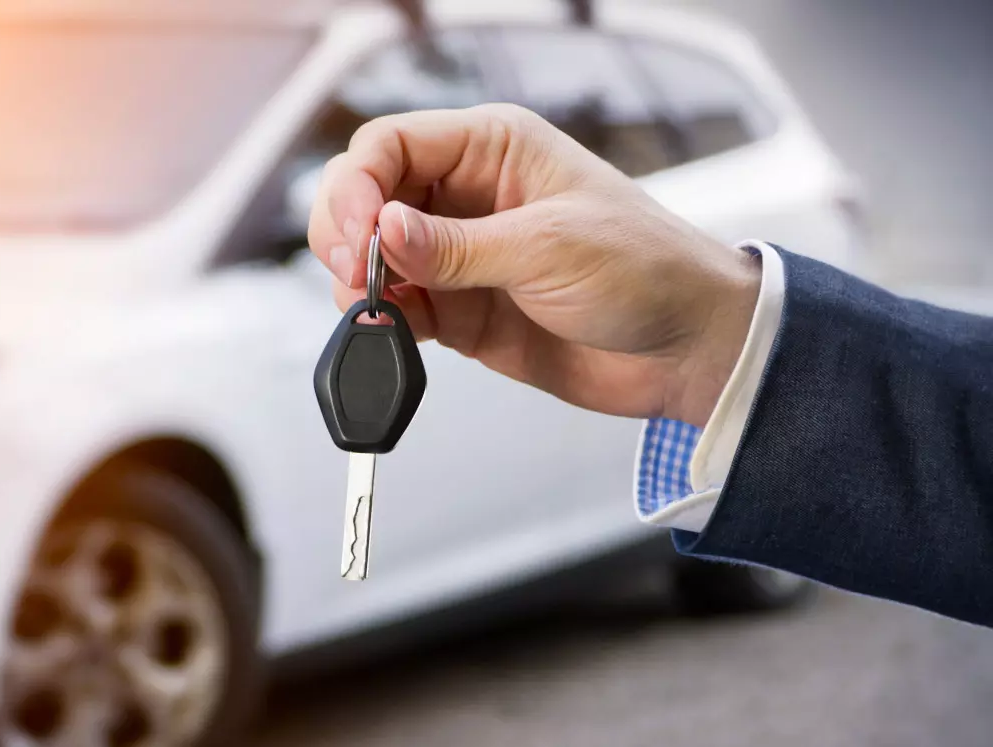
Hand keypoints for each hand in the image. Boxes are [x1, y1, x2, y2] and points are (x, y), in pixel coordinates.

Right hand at [307, 105, 759, 426]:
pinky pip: (398, 307)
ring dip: (357, 280)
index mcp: (493, 150)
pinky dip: (381, 320)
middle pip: (370, 195)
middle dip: (347, 229)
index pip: (392, 144)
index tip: (359, 231)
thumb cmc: (649, 270)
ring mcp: (461, 256)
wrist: (687, 349)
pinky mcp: (460, 309)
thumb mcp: (551, 247)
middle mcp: (467, 197)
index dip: (360, 183)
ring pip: (374, 254)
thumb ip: (457, 246)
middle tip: (356, 270)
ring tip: (373, 306)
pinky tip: (391, 331)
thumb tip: (383, 230)